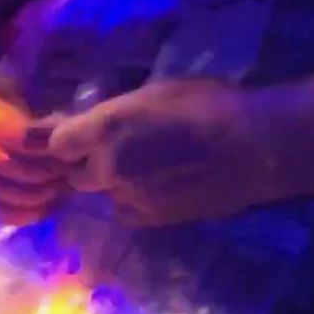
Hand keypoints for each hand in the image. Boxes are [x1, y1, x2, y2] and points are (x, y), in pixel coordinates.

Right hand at [0, 70, 66, 224]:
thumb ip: (22, 107)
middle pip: (20, 170)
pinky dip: (34, 211)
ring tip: (69, 180)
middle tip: (79, 164)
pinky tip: (52, 200)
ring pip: (16, 196)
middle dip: (54, 170)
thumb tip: (57, 131)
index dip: (49, 144)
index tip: (72, 141)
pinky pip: (6, 213)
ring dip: (49, 192)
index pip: (18, 137)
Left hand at [49, 80, 277, 225]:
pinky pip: (126, 213)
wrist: (255, 148)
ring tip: (147, 170)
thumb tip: (94, 123)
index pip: (58, 144)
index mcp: (107, 126)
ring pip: (104, 195)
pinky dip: (134, 203)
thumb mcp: (156, 92)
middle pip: (76, 175)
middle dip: (89, 165)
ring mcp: (130, 197)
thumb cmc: (212, 105)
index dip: (68, 141)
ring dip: (114, 185)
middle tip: (118, 152)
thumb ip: (118, 112)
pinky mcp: (152, 220)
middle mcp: (109, 166)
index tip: (80, 137)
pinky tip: (158, 189)